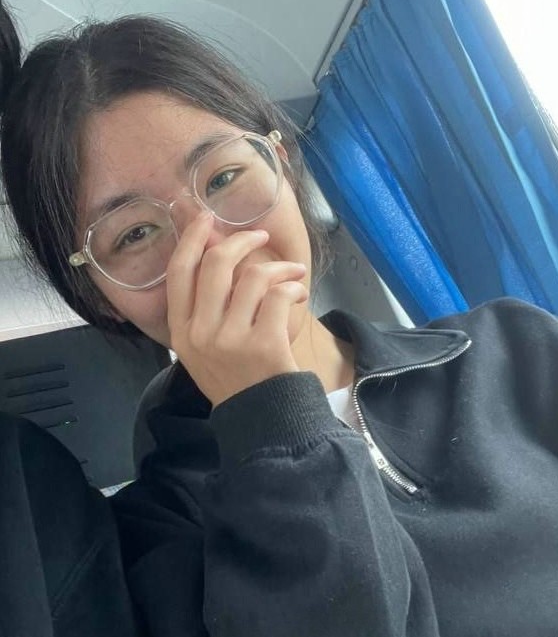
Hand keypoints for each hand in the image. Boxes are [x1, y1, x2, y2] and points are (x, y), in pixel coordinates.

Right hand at [166, 213, 308, 406]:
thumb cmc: (237, 378)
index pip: (179, 272)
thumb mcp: (205, 347)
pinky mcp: (263, 345)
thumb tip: (216, 250)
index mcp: (181, 331)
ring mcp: (230, 340)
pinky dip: (293, 288)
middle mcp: (200, 334)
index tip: (206, 217)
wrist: (262, 419)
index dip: (191, 238)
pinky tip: (299, 294)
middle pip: (215, 265)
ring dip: (279, 267)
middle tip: (260, 236)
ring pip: (253, 276)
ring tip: (293, 275)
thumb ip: (206, 306)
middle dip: (241, 241)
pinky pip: (278, 295)